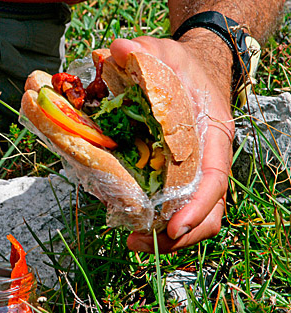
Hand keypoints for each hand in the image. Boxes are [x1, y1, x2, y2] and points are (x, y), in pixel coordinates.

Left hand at [109, 33, 233, 252]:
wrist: (191, 71)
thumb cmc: (182, 67)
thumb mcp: (165, 52)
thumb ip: (144, 51)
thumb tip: (118, 50)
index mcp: (212, 136)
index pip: (214, 179)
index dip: (198, 207)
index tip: (175, 228)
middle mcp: (205, 160)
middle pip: (207, 209)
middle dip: (179, 236)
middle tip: (141, 243)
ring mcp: (191, 170)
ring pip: (191, 214)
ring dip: (165, 236)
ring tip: (133, 242)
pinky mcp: (172, 174)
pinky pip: (171, 205)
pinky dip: (154, 219)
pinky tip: (130, 222)